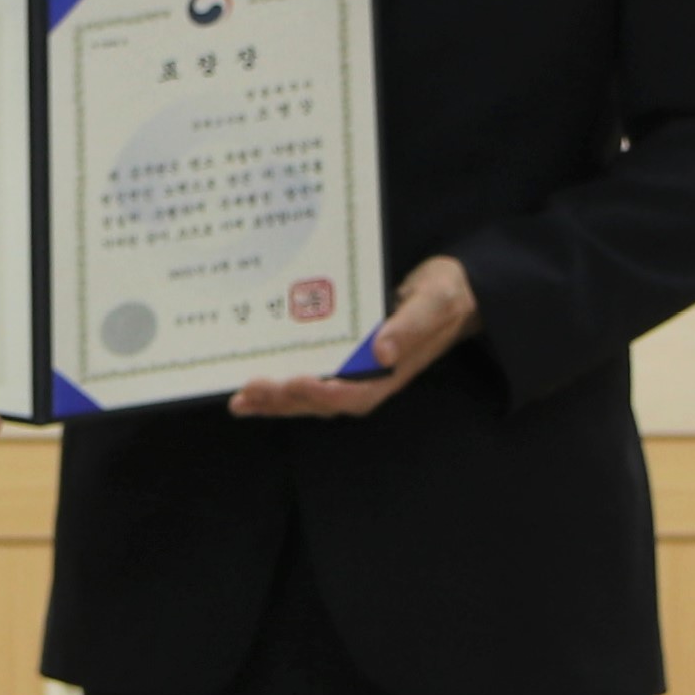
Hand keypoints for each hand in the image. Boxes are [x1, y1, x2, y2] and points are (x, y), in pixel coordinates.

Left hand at [229, 256, 477, 417]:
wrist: (453, 292)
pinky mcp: (345, 360)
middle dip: (285, 401)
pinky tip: (257, 384)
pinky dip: (283, 386)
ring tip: (242, 400)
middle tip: (249, 393)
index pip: (355, 394)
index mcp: (392, 372)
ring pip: (312, 397)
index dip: (324, 393)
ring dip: (277, 401)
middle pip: (324, 401)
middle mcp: (371, 379)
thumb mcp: (434, 302)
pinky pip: (312, 378)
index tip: (296, 382)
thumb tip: (385, 351)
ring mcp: (357, 373)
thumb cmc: (445, 296)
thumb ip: (412, 325)